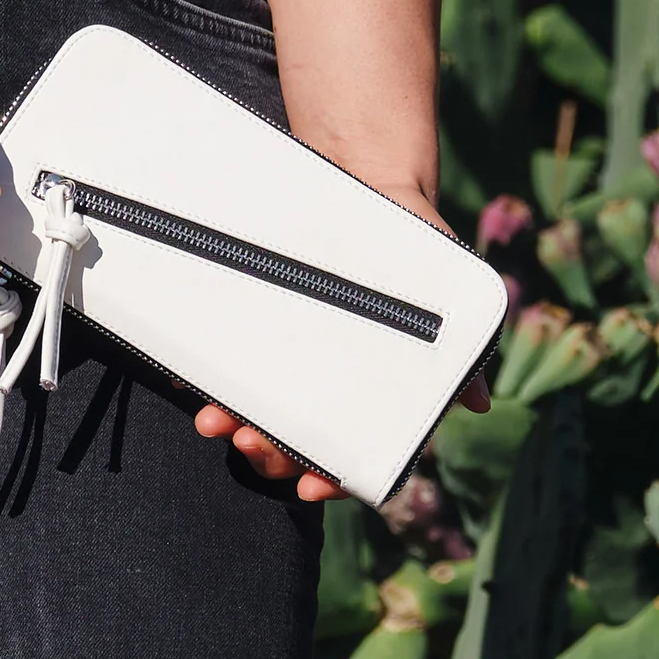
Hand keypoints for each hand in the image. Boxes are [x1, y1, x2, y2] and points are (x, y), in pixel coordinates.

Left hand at [194, 181, 491, 501]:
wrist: (365, 169)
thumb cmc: (411, 237)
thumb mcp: (446, 281)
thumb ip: (462, 342)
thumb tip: (475, 399)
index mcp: (368, 381)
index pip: (349, 448)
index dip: (330, 477)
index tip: (309, 489)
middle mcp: (321, 371)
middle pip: (292, 436)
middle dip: (269, 450)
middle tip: (250, 442)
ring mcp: (280, 345)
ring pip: (251, 402)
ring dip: (229, 419)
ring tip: (213, 418)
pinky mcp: (246, 312)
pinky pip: (216, 352)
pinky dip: (197, 369)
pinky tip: (183, 376)